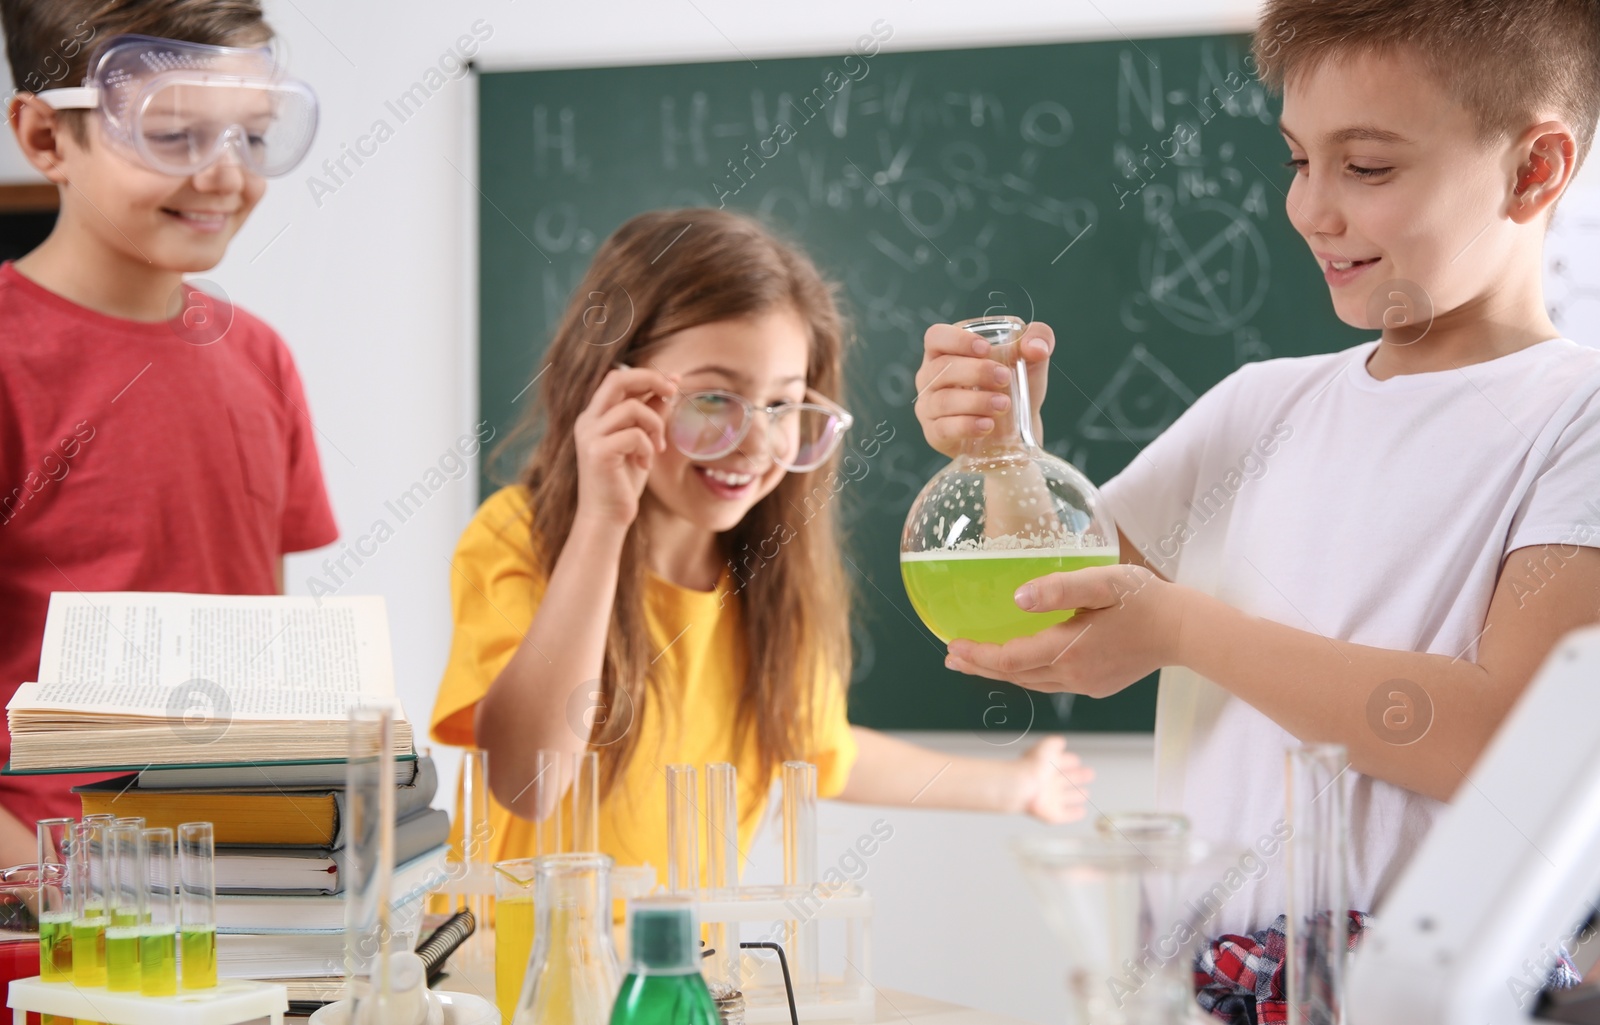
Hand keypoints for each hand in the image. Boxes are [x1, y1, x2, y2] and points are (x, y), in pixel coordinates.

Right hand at [573, 366, 675, 526]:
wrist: (606, 518)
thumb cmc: (623, 482)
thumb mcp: (642, 442)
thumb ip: (652, 413)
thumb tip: (673, 384)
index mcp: (595, 416)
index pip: (617, 379)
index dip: (647, 375)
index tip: (673, 383)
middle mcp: (588, 421)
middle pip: (617, 380)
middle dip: (650, 379)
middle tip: (672, 392)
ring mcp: (590, 436)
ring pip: (632, 408)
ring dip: (654, 426)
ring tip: (657, 448)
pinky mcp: (597, 452)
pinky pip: (634, 435)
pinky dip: (647, 448)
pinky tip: (644, 465)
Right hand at [914, 320, 1053, 456]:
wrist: (1017, 429)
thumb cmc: (1014, 385)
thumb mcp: (1031, 358)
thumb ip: (1039, 338)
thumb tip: (1037, 348)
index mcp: (946, 351)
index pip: (936, 337)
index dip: (956, 340)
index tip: (986, 349)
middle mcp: (931, 377)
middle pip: (941, 369)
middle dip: (975, 372)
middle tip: (1005, 378)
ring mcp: (929, 407)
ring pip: (943, 400)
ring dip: (976, 401)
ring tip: (1004, 405)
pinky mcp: (935, 434)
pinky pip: (943, 429)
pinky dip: (966, 426)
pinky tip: (987, 425)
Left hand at [945, 565, 1187, 694]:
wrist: (1185, 631)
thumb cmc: (1145, 600)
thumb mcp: (1101, 583)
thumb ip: (1058, 588)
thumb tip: (1017, 599)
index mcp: (1068, 651)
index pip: (1009, 660)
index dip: (977, 654)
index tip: (951, 644)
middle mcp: (1072, 675)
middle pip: (1014, 676)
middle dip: (980, 666)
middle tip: (951, 657)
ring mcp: (1086, 684)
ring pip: (1032, 682)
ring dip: (1002, 672)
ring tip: (976, 661)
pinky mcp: (1097, 684)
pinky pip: (1052, 682)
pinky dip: (1028, 673)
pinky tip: (1023, 662)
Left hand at [1008, 736, 1094, 822]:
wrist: (1021, 787)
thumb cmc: (1032, 767)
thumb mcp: (1046, 747)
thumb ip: (1054, 743)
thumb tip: (1060, 741)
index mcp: (1046, 767)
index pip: (1060, 762)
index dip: (1069, 760)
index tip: (1077, 760)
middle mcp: (1048, 783)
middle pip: (1065, 780)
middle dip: (1078, 776)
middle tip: (1089, 774)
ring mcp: (1050, 799)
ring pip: (1066, 797)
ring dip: (1076, 795)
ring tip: (1086, 793)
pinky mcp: (1051, 813)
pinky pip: (1065, 815)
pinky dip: (1074, 814)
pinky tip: (1081, 811)